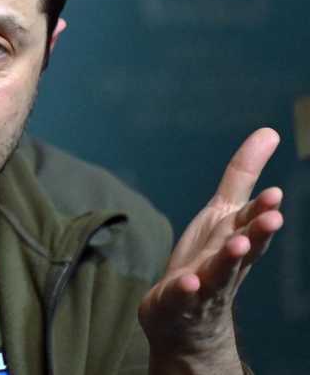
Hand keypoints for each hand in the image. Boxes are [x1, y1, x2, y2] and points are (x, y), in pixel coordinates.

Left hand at [139, 128, 284, 372]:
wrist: (188, 320)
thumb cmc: (209, 258)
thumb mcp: (223, 213)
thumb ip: (242, 175)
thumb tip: (270, 132)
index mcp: (236, 238)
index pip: (252, 223)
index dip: (262, 209)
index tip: (275, 194)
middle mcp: (226, 263)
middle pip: (245, 247)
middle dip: (258, 233)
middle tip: (273, 218)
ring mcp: (204, 284)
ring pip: (220, 272)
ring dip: (229, 258)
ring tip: (237, 244)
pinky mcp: (178, 302)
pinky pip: (184, 297)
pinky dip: (187, 290)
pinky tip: (189, 282)